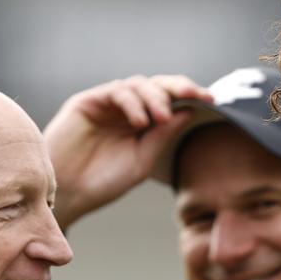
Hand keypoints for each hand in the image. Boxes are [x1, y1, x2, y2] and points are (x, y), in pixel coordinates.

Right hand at [45, 75, 211, 230]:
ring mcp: (107, 104)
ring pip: (138, 85)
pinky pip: (116, 92)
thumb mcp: (142, 160)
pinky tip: (140, 121)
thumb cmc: (103, 182)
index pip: (169, 101)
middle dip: (178, 87)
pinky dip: (132, 103)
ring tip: (161, 118)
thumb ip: (163, 135)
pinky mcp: (87, 102)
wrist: (68, 194)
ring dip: (154, 98)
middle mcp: (126, 109)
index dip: (190, 95)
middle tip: (196, 95)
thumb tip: (190, 110)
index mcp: (142, 123)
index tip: (212, 99)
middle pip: (157, 86)